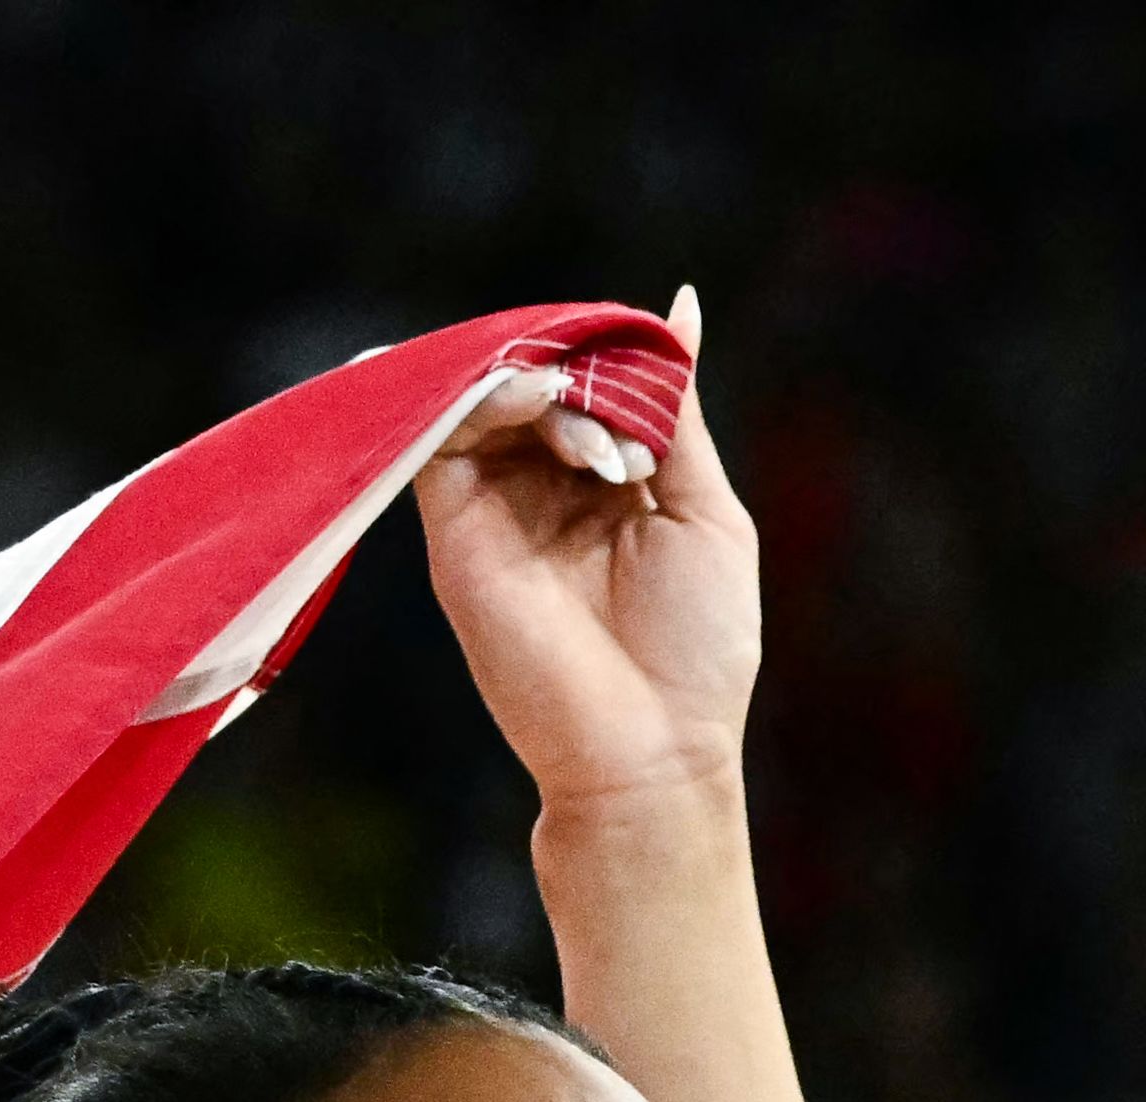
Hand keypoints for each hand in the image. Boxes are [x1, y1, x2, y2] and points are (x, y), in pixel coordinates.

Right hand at [416, 285, 758, 827]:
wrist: (646, 751)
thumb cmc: (696, 649)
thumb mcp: (706, 508)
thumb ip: (677, 411)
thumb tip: (678, 307)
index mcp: (610, 482)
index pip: (593, 379)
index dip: (611, 353)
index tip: (645, 364)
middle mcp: (545, 490)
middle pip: (539, 378)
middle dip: (576, 370)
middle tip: (618, 426)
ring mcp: (495, 510)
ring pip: (487, 395)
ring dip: (536, 381)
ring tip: (583, 432)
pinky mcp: (454, 532)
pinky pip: (439, 434)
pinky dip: (475, 392)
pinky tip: (524, 394)